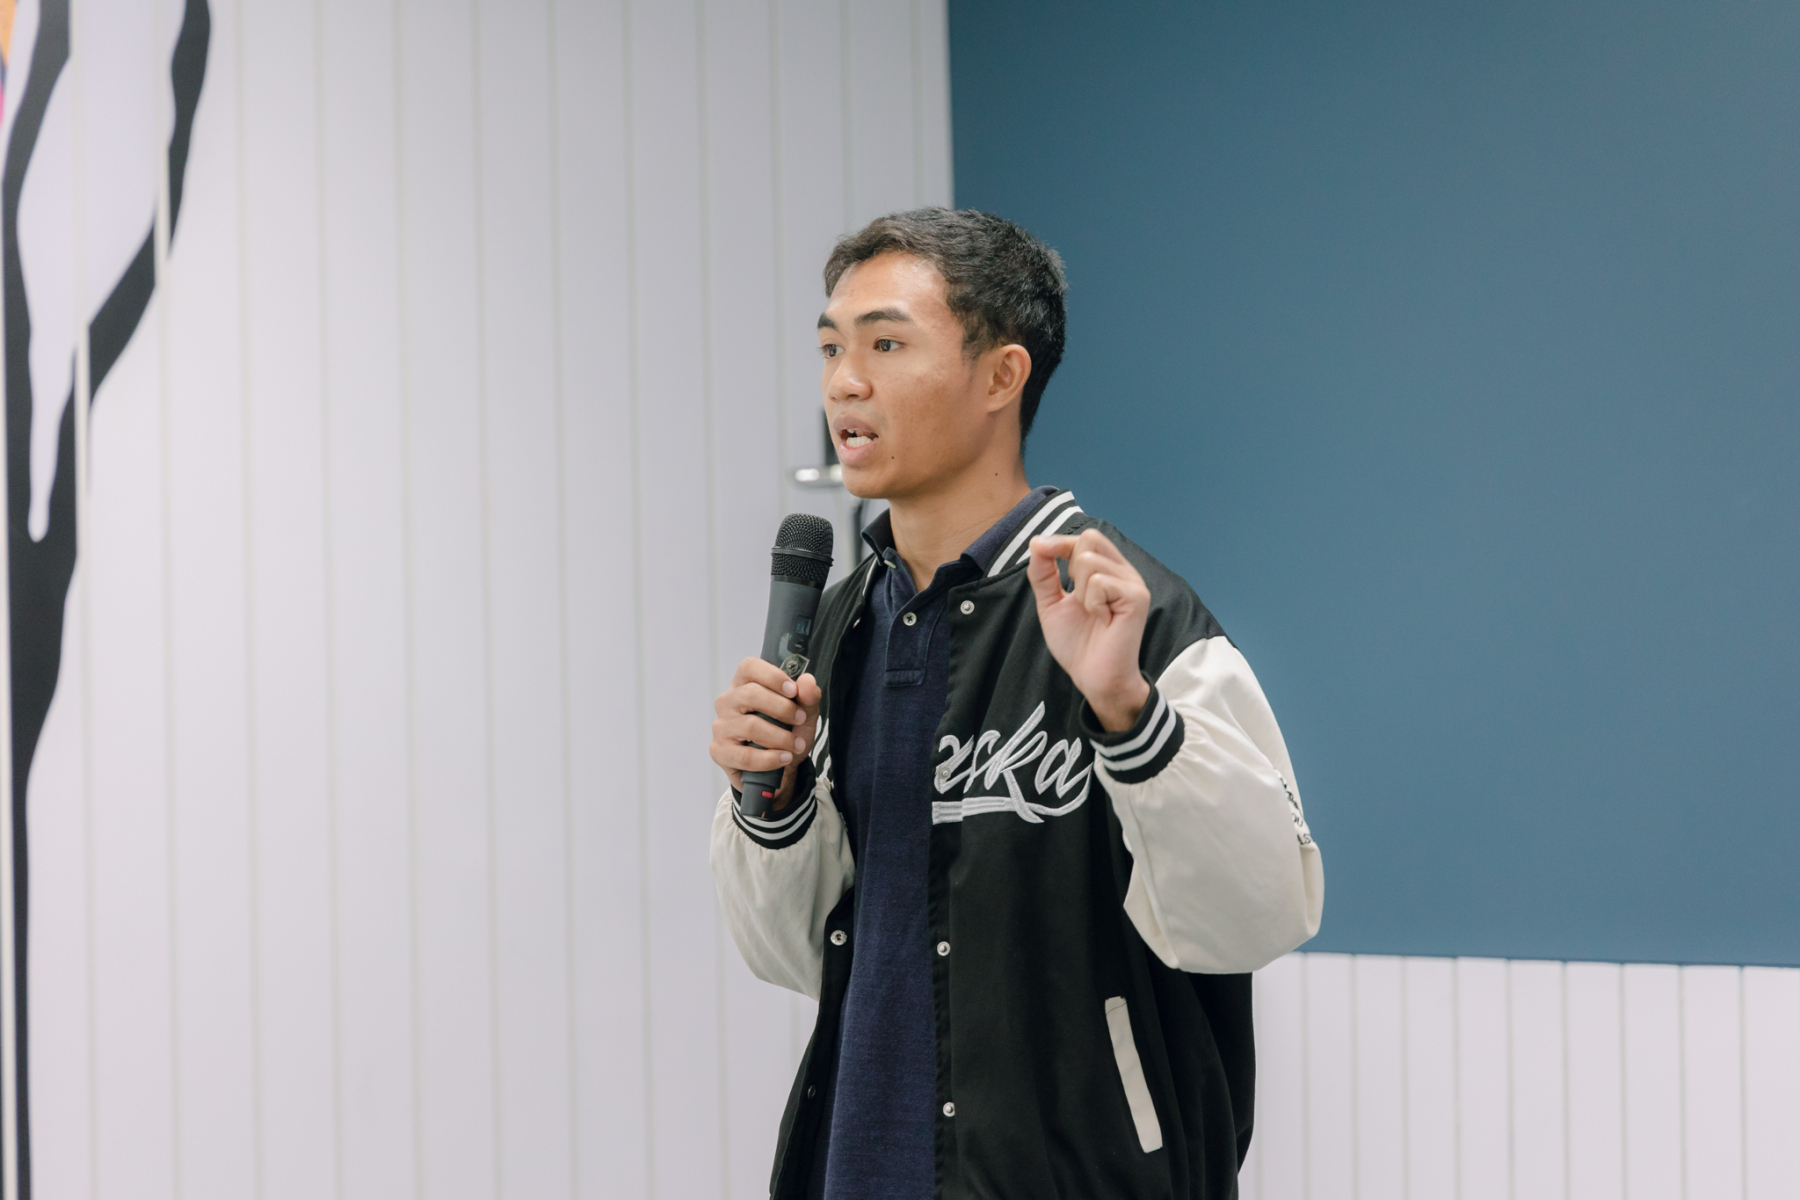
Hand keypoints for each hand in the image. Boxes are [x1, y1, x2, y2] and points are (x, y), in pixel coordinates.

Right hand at [710, 659, 821, 810]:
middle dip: (782, 708)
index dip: (772, 676)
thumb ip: (807, 697)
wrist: (778, 769)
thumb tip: (807, 681)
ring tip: (797, 745)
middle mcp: (728, 702)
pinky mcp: (719, 751)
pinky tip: (784, 758)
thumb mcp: (803, 714)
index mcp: (744, 684)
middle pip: (750, 694)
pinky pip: (745, 756)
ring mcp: (721, 726)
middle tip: (800, 720)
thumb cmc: (785, 733)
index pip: (749, 667)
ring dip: (780, 737)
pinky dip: (769, 758)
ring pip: (750, 726)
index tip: (793, 690)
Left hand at [1027, 530, 1151, 731]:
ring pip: (1089, 561)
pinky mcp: (1136, 598)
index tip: (1040, 550)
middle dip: (1071, 569)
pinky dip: (1091, 604)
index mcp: (1108, 571)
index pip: (1086, 538)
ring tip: (1093, 614)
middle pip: (1089, 540)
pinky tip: (1102, 620)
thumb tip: (1036, 541)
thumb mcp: (1052, 603)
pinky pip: (1098, 583)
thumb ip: (1043, 573)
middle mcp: (1124, 572)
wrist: (1093, 678)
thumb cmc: (1077, 644)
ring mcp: (1133, 584)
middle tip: (1080, 601)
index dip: (1060, 542)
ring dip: (1080, 592)